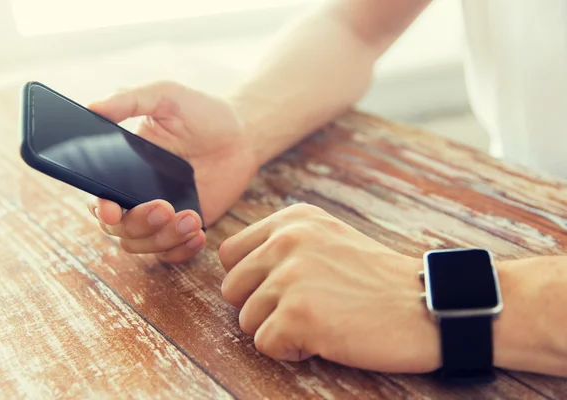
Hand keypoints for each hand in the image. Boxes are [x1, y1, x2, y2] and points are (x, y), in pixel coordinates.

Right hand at [86, 82, 258, 262]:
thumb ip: (130, 99)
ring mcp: (160, 215)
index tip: (112, 209)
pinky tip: (199, 234)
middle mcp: (135, 195)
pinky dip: (182, 251)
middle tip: (166, 206)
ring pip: (143, 245)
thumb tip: (93, 106)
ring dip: (164, 238)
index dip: (100, 208)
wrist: (241, 135)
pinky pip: (172, 253)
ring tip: (192, 218)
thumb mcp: (166, 95)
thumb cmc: (201, 113)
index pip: (98, 196)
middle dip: (139, 224)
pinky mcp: (184, 227)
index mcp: (121, 167)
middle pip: (118, 228)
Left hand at [219, 204, 440, 372]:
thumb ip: (283, 245)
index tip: (278, 290)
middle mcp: (286, 241)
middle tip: (301, 310)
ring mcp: (290, 277)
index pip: (230, 252)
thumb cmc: (376, 279)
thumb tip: (238, 269)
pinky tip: (324, 338)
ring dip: (278, 330)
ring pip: (245, 320)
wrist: (424, 306)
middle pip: (231, 288)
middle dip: (259, 307)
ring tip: (320, 322)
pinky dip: (291, 350)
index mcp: (292, 220)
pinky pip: (264, 344)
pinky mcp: (297, 315)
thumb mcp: (327, 238)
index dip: (248, 279)